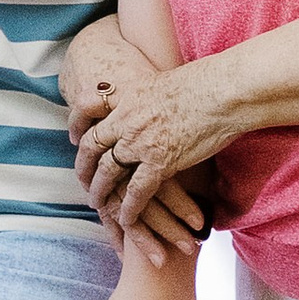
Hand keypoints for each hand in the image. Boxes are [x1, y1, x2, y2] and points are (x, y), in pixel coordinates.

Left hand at [70, 51, 228, 235]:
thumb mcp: (164, 80)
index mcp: (127, 95)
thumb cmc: (206, 82)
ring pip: (108, 171)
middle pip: (92, 146)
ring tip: (97, 203)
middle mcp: (126, 119)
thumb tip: (156, 95)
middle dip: (84, 166)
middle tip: (82, 180)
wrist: (223, 91)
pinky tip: (125, 219)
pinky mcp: (159, 162)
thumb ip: (151, 92)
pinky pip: (136, 191)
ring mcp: (140, 142)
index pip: (88, 110)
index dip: (78, 126)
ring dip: (100, 190)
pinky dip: (129, 208)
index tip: (75, 139)